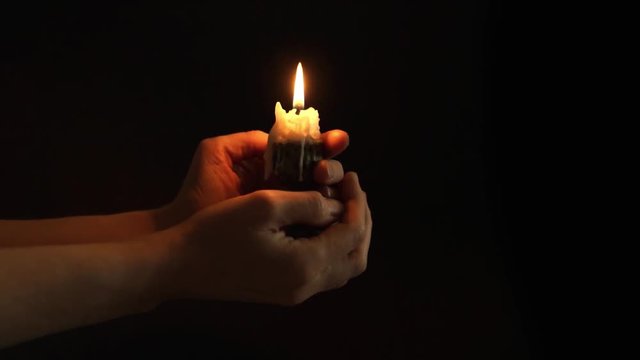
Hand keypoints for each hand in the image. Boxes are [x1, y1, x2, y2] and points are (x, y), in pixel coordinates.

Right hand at [160, 172, 370, 304]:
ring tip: (341, 205)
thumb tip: (336, 204)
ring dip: (350, 236)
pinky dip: (333, 248)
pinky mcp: (283, 292)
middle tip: (352, 192)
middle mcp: (306, 285)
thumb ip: (309, 202)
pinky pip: (325, 273)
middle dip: (361, 220)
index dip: (357, 201)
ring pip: (343, 268)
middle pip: (356, 256)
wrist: (179, 265)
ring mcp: (295, 293)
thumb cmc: (216, 230)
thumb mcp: (265, 204)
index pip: (352, 231)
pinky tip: (320, 226)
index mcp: (306, 264)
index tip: (351, 177)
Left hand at [162, 130, 349, 226]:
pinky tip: (331, 209)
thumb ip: (246, 140)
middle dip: (329, 166)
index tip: (336, 140)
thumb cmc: (197, 193)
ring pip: (321, 196)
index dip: (325, 143)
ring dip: (331, 189)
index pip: (304, 150)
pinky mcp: (285, 233)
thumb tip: (280, 137)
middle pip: (320, 172)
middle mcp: (283, 185)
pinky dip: (325, 215)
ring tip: (325, 185)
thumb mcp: (216, 153)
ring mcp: (286, 210)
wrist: (184, 232)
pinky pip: (312, 221)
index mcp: (269, 164)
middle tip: (322, 171)